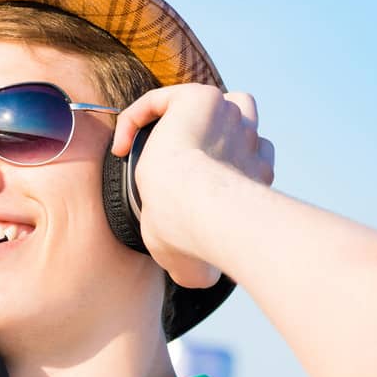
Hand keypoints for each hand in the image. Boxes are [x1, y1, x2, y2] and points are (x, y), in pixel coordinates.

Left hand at [111, 85, 276, 288]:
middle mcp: (250, 142)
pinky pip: (161, 98)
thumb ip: (200, 266)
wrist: (194, 207)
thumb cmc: (196, 238)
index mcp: (255, 176)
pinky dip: (137, 116)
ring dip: (187, 115)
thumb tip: (201, 278)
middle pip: (243, 122)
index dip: (219, 167)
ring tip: (153, 144)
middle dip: (217, 133)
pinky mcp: (200, 99)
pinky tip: (121, 146)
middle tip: (177, 160)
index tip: (181, 191)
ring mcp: (230, 117)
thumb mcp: (198, 263)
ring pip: (216, 101)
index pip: (250, 159)